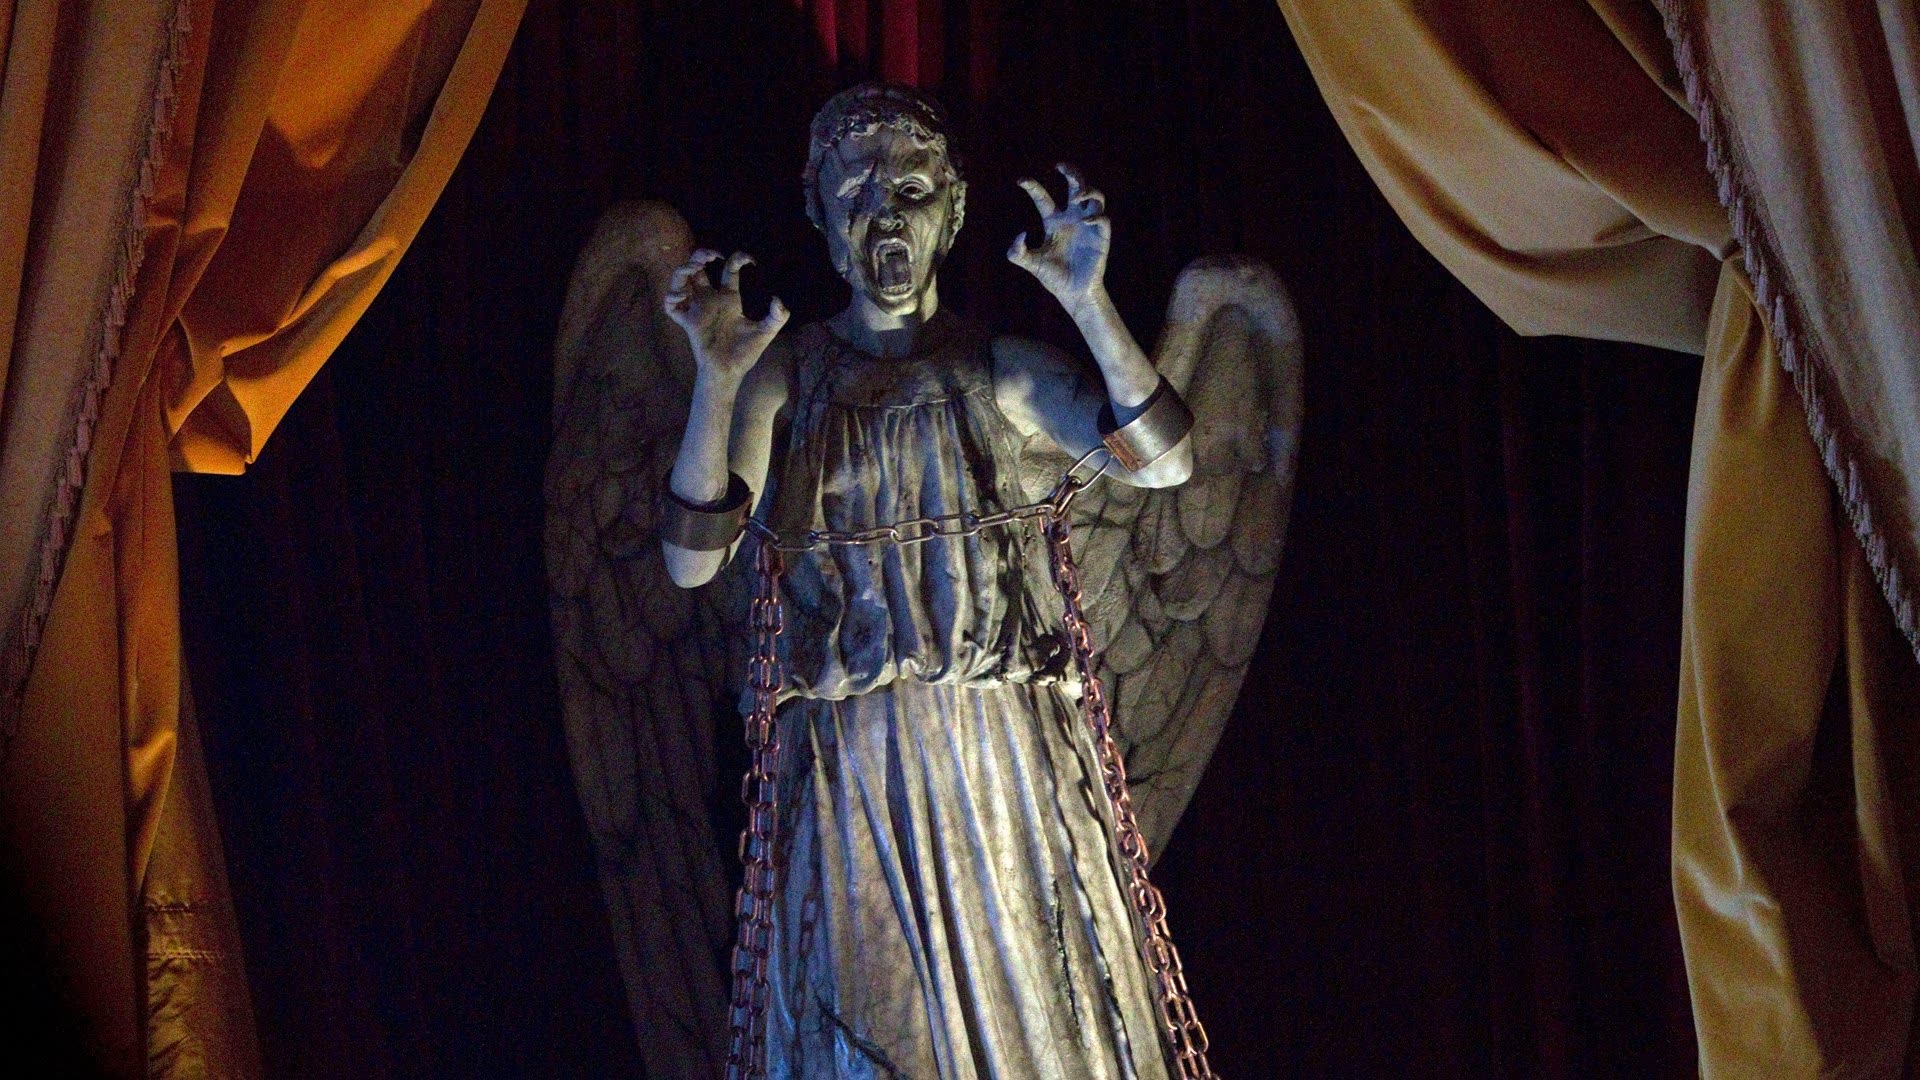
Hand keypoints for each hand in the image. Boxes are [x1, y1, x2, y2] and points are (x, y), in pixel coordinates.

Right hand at [664, 249, 788, 381]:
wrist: (730, 372)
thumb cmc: (745, 353)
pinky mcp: (688, 322)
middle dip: (701, 254)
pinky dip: (672, 297)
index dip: (738, 259)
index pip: (729, 269)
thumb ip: (777, 317)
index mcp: (729, 298)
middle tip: (710, 255)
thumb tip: (778, 301)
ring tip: (693, 268)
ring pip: (681, 280)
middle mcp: (711, 300)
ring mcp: (698, 309)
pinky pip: (671, 306)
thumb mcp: (766, 332)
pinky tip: (683, 295)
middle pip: (699, 268)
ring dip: (683, 269)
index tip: (749, 260)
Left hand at [1007, 163, 1109, 315]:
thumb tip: (1021, 234)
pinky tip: (1085, 222)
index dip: (1033, 187)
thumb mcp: (1031, 264)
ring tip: (1077, 196)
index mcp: (1054, 222)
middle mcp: (1072, 219)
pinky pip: (1103, 219)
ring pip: (1095, 196)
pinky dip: (1096, 217)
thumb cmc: (1054, 278)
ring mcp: (1088, 226)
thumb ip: (1017, 252)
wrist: (1073, 294)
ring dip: (1087, 190)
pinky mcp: (1101, 237)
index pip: (1043, 198)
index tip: (1021, 181)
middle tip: (1061, 167)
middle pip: (1076, 186)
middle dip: (1071, 173)